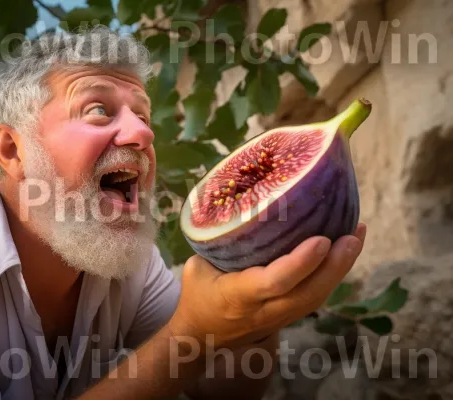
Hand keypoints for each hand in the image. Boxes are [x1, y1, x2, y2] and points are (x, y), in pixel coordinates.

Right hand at [168, 223, 366, 349]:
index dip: (300, 263)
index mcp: (239, 296)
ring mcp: (279, 317)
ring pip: (317, 297)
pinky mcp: (288, 316)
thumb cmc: (197, 297)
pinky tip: (343, 252)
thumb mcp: (196, 268)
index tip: (321, 239)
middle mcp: (264, 310)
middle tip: (354, 233)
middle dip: (336, 264)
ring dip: (341, 268)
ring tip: (356, 235)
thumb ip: (216, 243)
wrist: (200, 339)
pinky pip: (315, 297)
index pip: (274, 282)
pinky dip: (332, 274)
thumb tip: (235, 206)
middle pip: (309, 293)